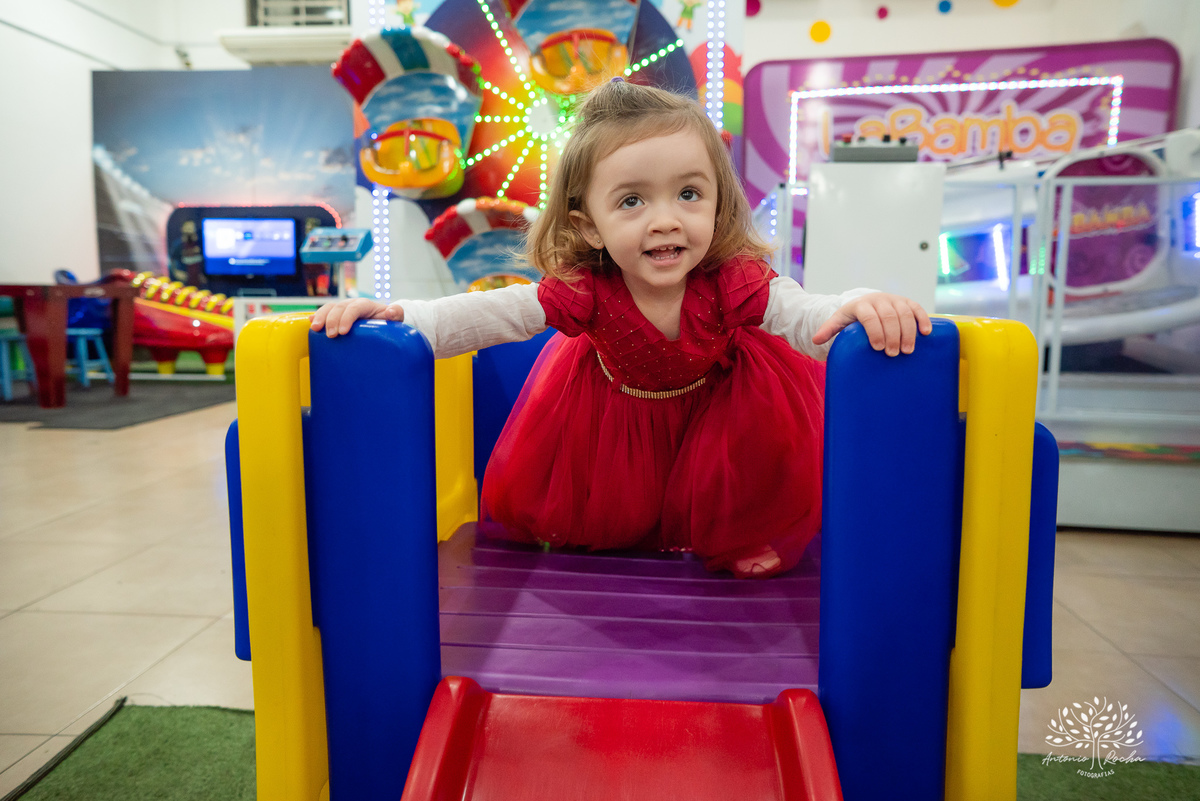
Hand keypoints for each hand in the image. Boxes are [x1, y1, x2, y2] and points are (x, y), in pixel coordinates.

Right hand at [310, 298, 403, 337]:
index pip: (355, 308)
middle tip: (331, 335)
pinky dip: (316, 317)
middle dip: (332, 320)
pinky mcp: (336, 316)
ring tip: (315, 330)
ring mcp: (342, 309)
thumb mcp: (395, 317)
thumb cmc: (388, 321)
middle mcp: (352, 305)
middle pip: (339, 308)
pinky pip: (324, 313)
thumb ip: (396, 314)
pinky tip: (310, 324)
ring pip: (329, 308)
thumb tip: (391, 312)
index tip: (343, 332)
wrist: (383, 321)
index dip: (347, 318)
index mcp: (365, 305)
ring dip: (320, 317)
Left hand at [812, 292, 931, 356]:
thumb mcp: (840, 321)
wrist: (867, 302)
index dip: (875, 331)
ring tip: (908, 350)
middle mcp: (879, 299)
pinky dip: (923, 319)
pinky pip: (918, 308)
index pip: (869, 316)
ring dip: (909, 332)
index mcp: (862, 304)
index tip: (878, 348)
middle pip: (889, 316)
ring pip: (905, 313)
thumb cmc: (853, 317)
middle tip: (893, 354)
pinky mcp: (907, 302)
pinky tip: (927, 333)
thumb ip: (830, 329)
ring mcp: (895, 300)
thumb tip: (816, 340)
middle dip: (893, 335)